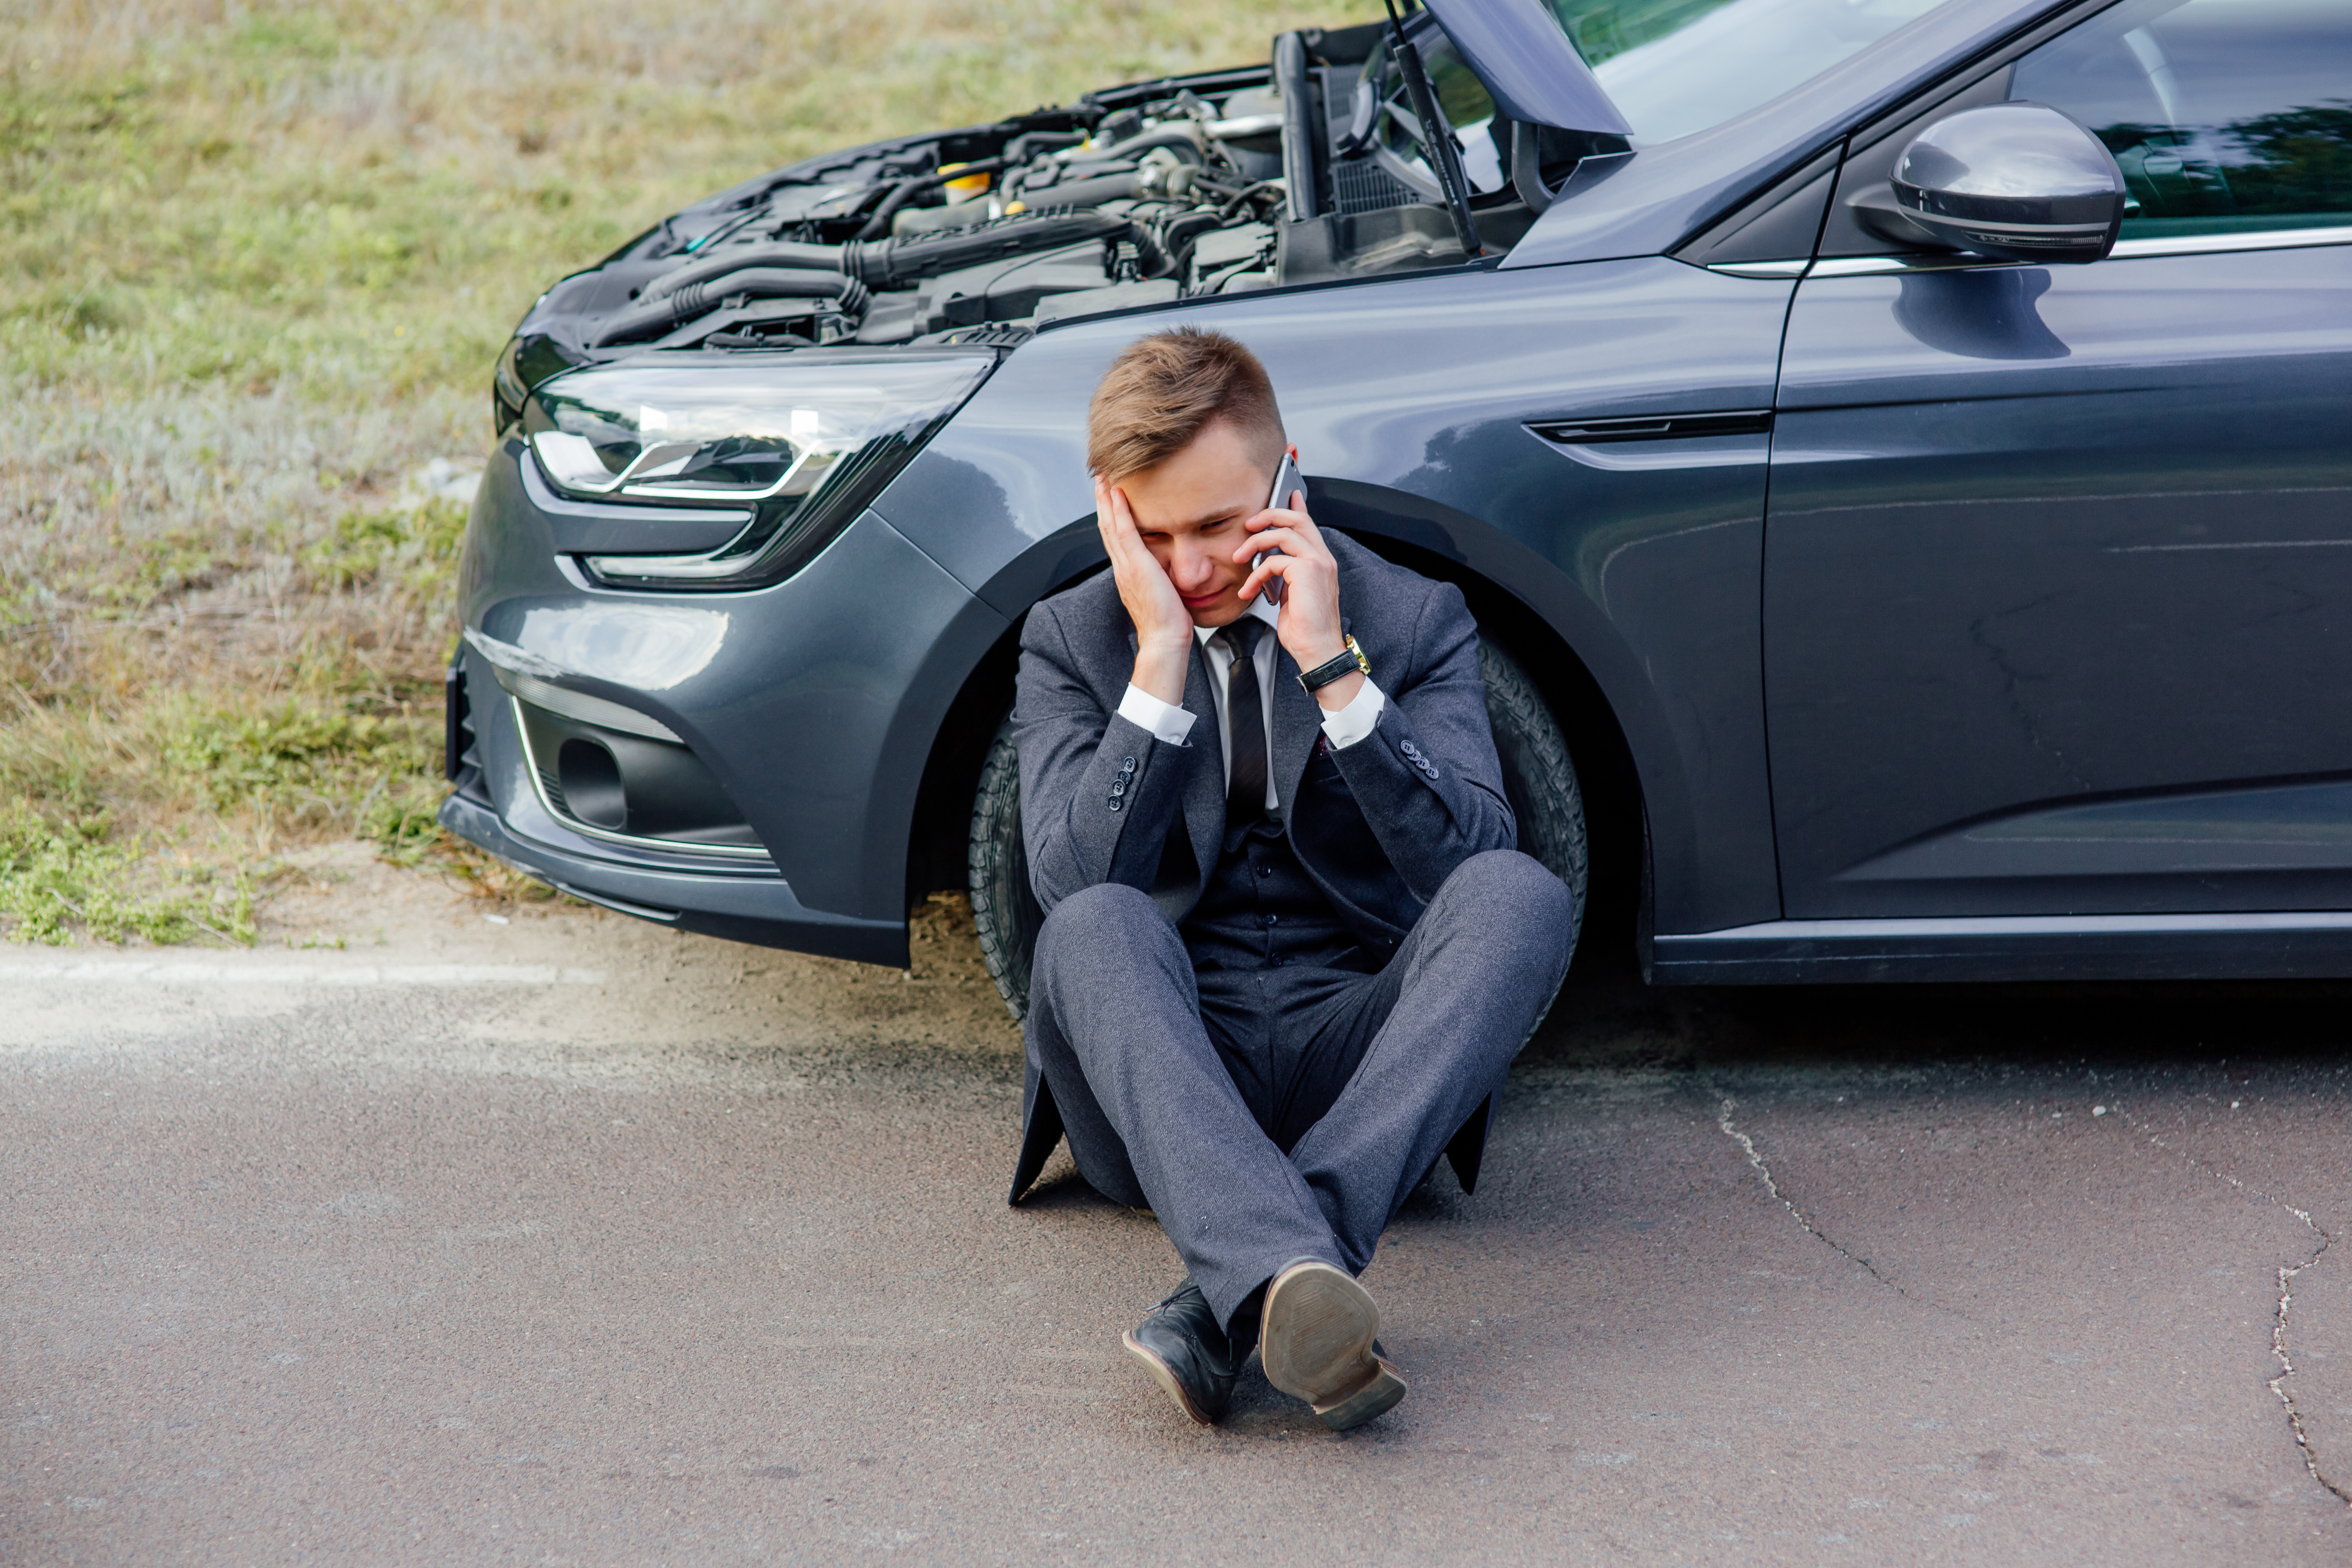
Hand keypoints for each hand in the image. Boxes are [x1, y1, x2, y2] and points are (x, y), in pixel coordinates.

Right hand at [1097, 476, 1190, 705]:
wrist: (1165, 640)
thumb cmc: (1169, 623)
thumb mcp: (1162, 593)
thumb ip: (1159, 578)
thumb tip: (1167, 570)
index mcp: (1127, 574)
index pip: (1115, 538)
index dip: (1110, 515)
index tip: (1109, 496)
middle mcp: (1122, 568)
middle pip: (1107, 527)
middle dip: (1102, 501)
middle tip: (1100, 478)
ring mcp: (1126, 566)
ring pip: (1111, 525)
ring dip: (1106, 499)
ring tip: (1103, 477)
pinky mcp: (1136, 566)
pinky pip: (1124, 532)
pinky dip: (1119, 511)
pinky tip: (1116, 493)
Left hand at [1233, 481, 1362, 710]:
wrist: (1318, 650)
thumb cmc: (1306, 629)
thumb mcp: (1292, 595)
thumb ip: (1285, 574)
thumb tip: (1271, 564)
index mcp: (1321, 562)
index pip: (1308, 524)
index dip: (1295, 507)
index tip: (1286, 495)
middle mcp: (1322, 558)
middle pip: (1296, 519)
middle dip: (1269, 515)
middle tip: (1249, 524)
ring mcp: (1317, 563)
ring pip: (1282, 534)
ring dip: (1255, 543)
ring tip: (1239, 558)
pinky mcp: (1306, 572)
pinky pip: (1273, 561)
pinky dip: (1255, 574)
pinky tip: (1249, 590)